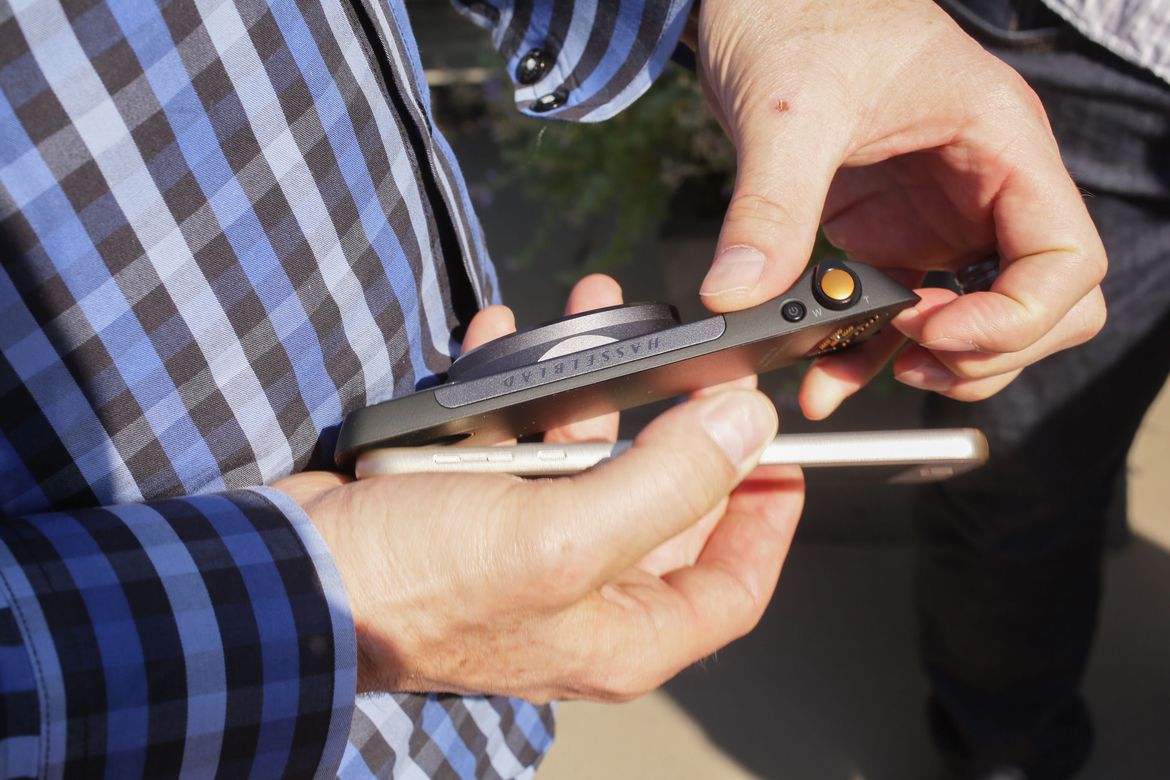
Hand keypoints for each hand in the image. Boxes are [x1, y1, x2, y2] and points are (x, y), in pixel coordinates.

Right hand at [274, 276, 803, 700]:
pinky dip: (521, 391)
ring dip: (595, 389)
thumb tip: (748, 424)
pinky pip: (522, 446)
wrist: (293, 575)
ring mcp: (528, 552)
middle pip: (666, 512)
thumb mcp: (564, 533)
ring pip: (591, 463)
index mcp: (620, 632)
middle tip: (696, 361)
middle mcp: (581, 597)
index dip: (767, 524)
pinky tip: (505, 342)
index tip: (784, 457)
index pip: (730, 589)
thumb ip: (668, 480)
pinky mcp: (479, 511)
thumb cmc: (417, 583)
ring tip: (596, 311)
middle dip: (678, 424)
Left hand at [691, 0, 1106, 412]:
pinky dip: (870, 353)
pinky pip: (901, 314)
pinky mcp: (893, 236)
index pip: (1068, 258)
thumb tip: (738, 294)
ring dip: (926, 367)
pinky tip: (823, 376)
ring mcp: (941, 218)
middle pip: (1044, 304)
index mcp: (999, 143)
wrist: (764, 0)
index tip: (934, 333)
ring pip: (974, 322)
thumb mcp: (789, 111)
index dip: (1018, 318)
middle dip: (984, 353)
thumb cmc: (802, 17)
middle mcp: (984, 188)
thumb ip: (771, 206)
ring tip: (849, 378)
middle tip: (907, 359)